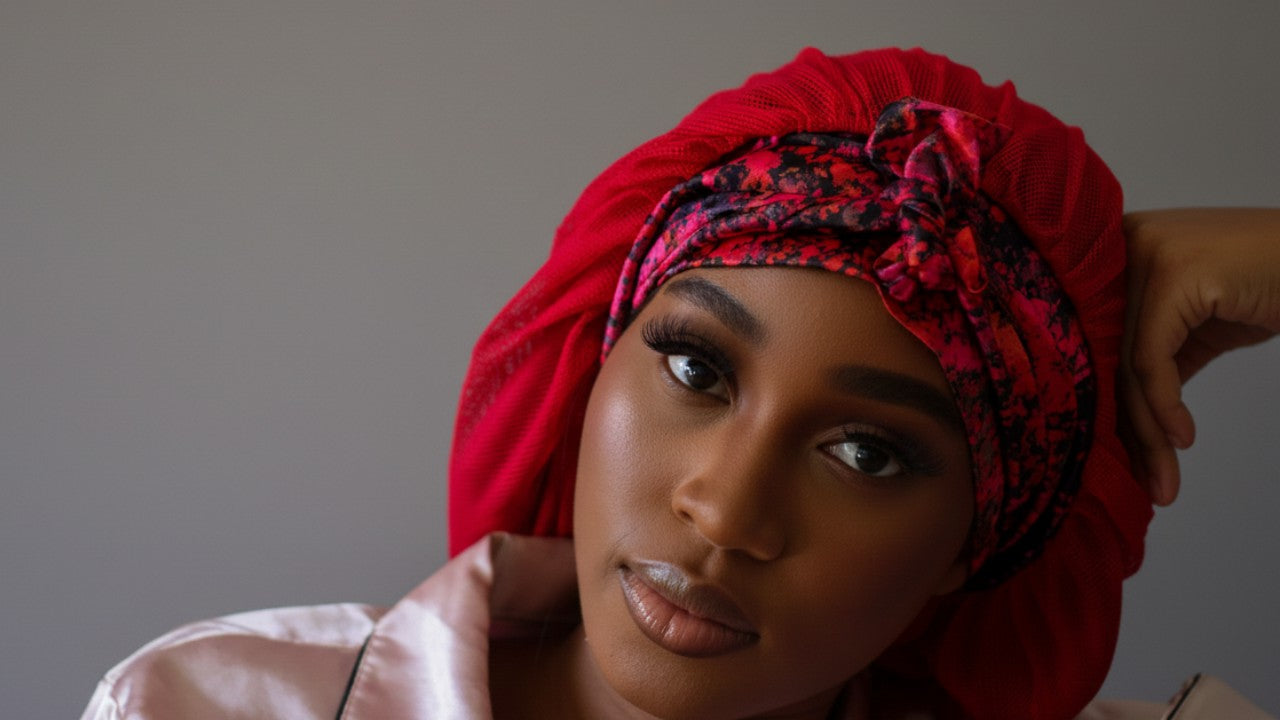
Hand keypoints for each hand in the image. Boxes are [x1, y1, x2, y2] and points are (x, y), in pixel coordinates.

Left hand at [1121, 208, 1279, 504]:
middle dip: (1132, 431)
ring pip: (1129, 363)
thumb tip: (1128, 414)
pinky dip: (1165, 406)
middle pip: (1113, 355)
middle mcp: (1123, 242)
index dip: (1117, 408)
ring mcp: (1144, 253)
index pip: (1105, 342)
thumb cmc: (1270, 285)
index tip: (1133, 464)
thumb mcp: (1200, 327)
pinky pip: (1151, 357)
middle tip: (1151, 487)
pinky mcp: (1169, 274)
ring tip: (1165, 483)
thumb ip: (1160, 356)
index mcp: (1120, 249)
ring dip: (1149, 434)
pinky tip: (1183, 438)